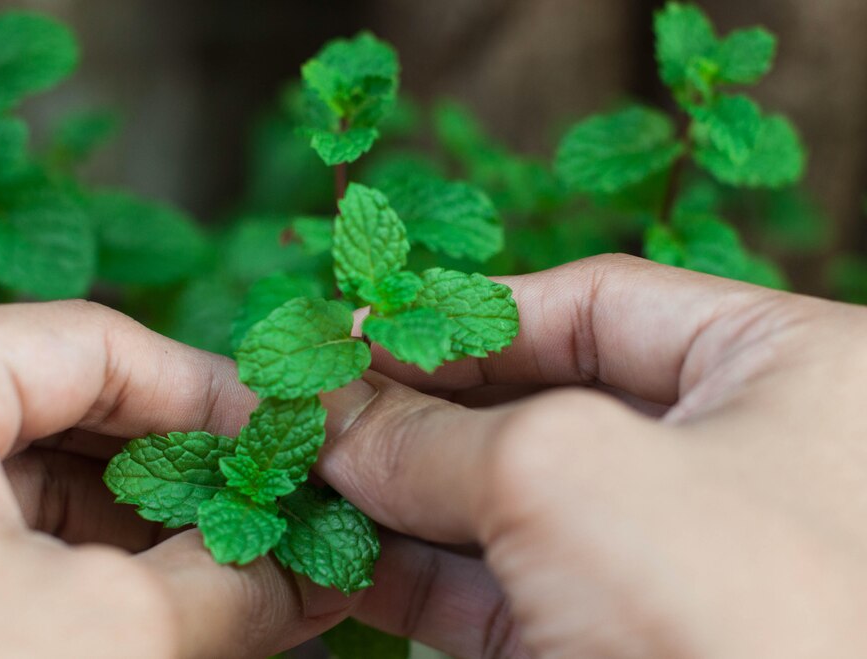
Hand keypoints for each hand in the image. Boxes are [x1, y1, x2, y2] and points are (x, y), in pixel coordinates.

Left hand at [0, 301, 359, 657]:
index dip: (213, 394)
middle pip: (77, 417)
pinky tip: (169, 608)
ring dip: (150, 537)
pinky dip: (93, 578)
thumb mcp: (97, 638)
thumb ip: (232, 588)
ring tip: (246, 575)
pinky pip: (7, 549)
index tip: (296, 446)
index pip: (98, 345)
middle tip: (283, 520)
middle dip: (190, 478)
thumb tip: (323, 570)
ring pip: (45, 492)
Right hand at [320, 254, 866, 657]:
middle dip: (414, 413)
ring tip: (300, 479)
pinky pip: (504, 589)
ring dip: (398, 496)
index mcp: (776, 367)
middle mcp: (734, 456)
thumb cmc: (737, 616)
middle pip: (538, 404)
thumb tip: (321, 409)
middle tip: (311, 410)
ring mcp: (675, 557)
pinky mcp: (623, 639)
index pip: (593, 302)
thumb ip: (430, 436)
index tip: (356, 335)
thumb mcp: (563, 481)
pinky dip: (418, 574)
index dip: (463, 316)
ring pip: (510, 506)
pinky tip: (339, 555)